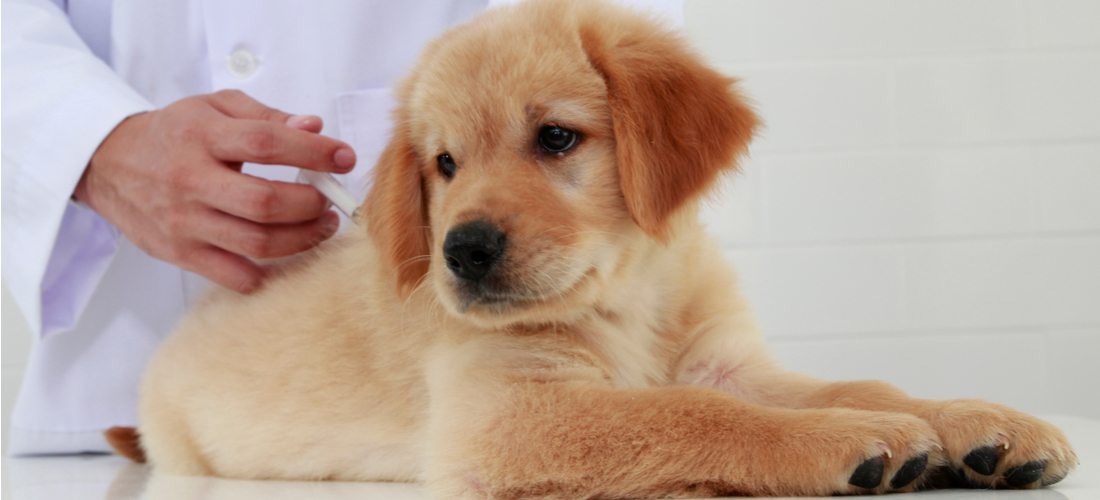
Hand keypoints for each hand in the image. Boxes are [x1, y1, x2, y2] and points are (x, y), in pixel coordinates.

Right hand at [74, 90, 356, 292]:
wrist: (108, 163)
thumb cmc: (174, 133)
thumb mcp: (215, 107)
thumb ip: (268, 116)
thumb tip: (314, 128)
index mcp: (201, 136)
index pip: (268, 143)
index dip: (315, 152)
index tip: (344, 159)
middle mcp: (190, 180)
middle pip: (265, 203)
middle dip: (311, 205)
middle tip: (330, 201)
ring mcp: (184, 222)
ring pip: (257, 244)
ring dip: (302, 239)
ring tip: (320, 225)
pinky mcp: (179, 253)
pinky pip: (234, 275)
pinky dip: (267, 272)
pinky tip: (283, 252)